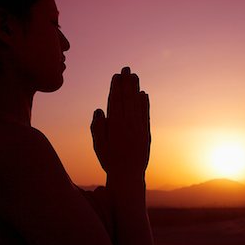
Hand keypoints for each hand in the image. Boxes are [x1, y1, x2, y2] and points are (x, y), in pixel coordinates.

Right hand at [91, 67, 150, 181]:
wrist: (129, 176)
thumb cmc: (109, 160)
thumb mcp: (98, 145)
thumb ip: (98, 127)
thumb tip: (99, 109)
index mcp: (115, 127)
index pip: (115, 101)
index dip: (116, 87)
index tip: (116, 75)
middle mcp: (129, 125)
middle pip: (128, 99)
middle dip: (126, 82)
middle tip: (126, 68)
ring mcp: (139, 128)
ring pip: (138, 104)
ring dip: (136, 89)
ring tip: (134, 76)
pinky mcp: (147, 133)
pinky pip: (145, 114)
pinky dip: (145, 103)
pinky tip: (144, 94)